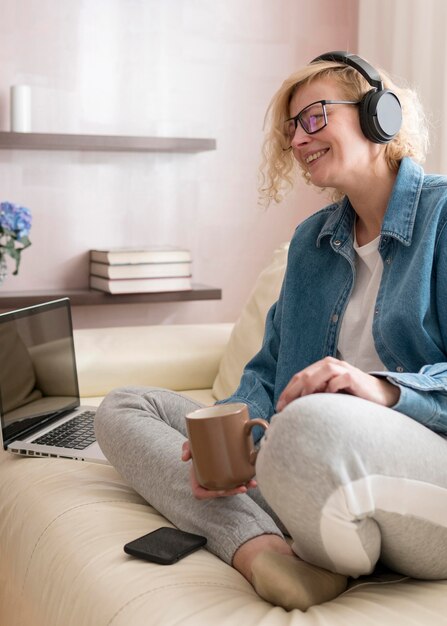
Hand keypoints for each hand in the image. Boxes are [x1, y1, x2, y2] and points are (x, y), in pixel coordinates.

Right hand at [181, 441, 256, 499]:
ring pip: (231, 489)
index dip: (214, 494)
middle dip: (233, 492)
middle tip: (243, 487)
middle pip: (221, 493)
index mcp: (198, 482)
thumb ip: (186, 449)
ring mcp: (219, 483)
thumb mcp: (190, 446)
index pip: (203, 494)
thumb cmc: (197, 448)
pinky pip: (236, 483)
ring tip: (252, 484)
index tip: (222, 491)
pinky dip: (245, 482)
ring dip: (243, 488)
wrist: (207, 444)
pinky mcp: (227, 479)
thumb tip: (184, 458)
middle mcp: (209, 485)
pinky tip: (253, 480)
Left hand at [276, 356, 399, 411]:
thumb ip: (316, 394)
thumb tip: (294, 407)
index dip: (288, 391)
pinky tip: (328, 397)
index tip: (280, 406)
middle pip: (306, 374)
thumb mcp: (330, 393)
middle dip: (292, 391)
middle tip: (284, 406)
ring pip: (320, 373)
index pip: (299, 376)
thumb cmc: (352, 395)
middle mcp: (331, 364)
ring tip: (302, 401)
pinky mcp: (353, 376)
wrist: (380, 394)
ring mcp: (342, 369)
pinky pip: (338, 379)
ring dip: (309, 387)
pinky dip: (331, 388)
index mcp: (322, 367)